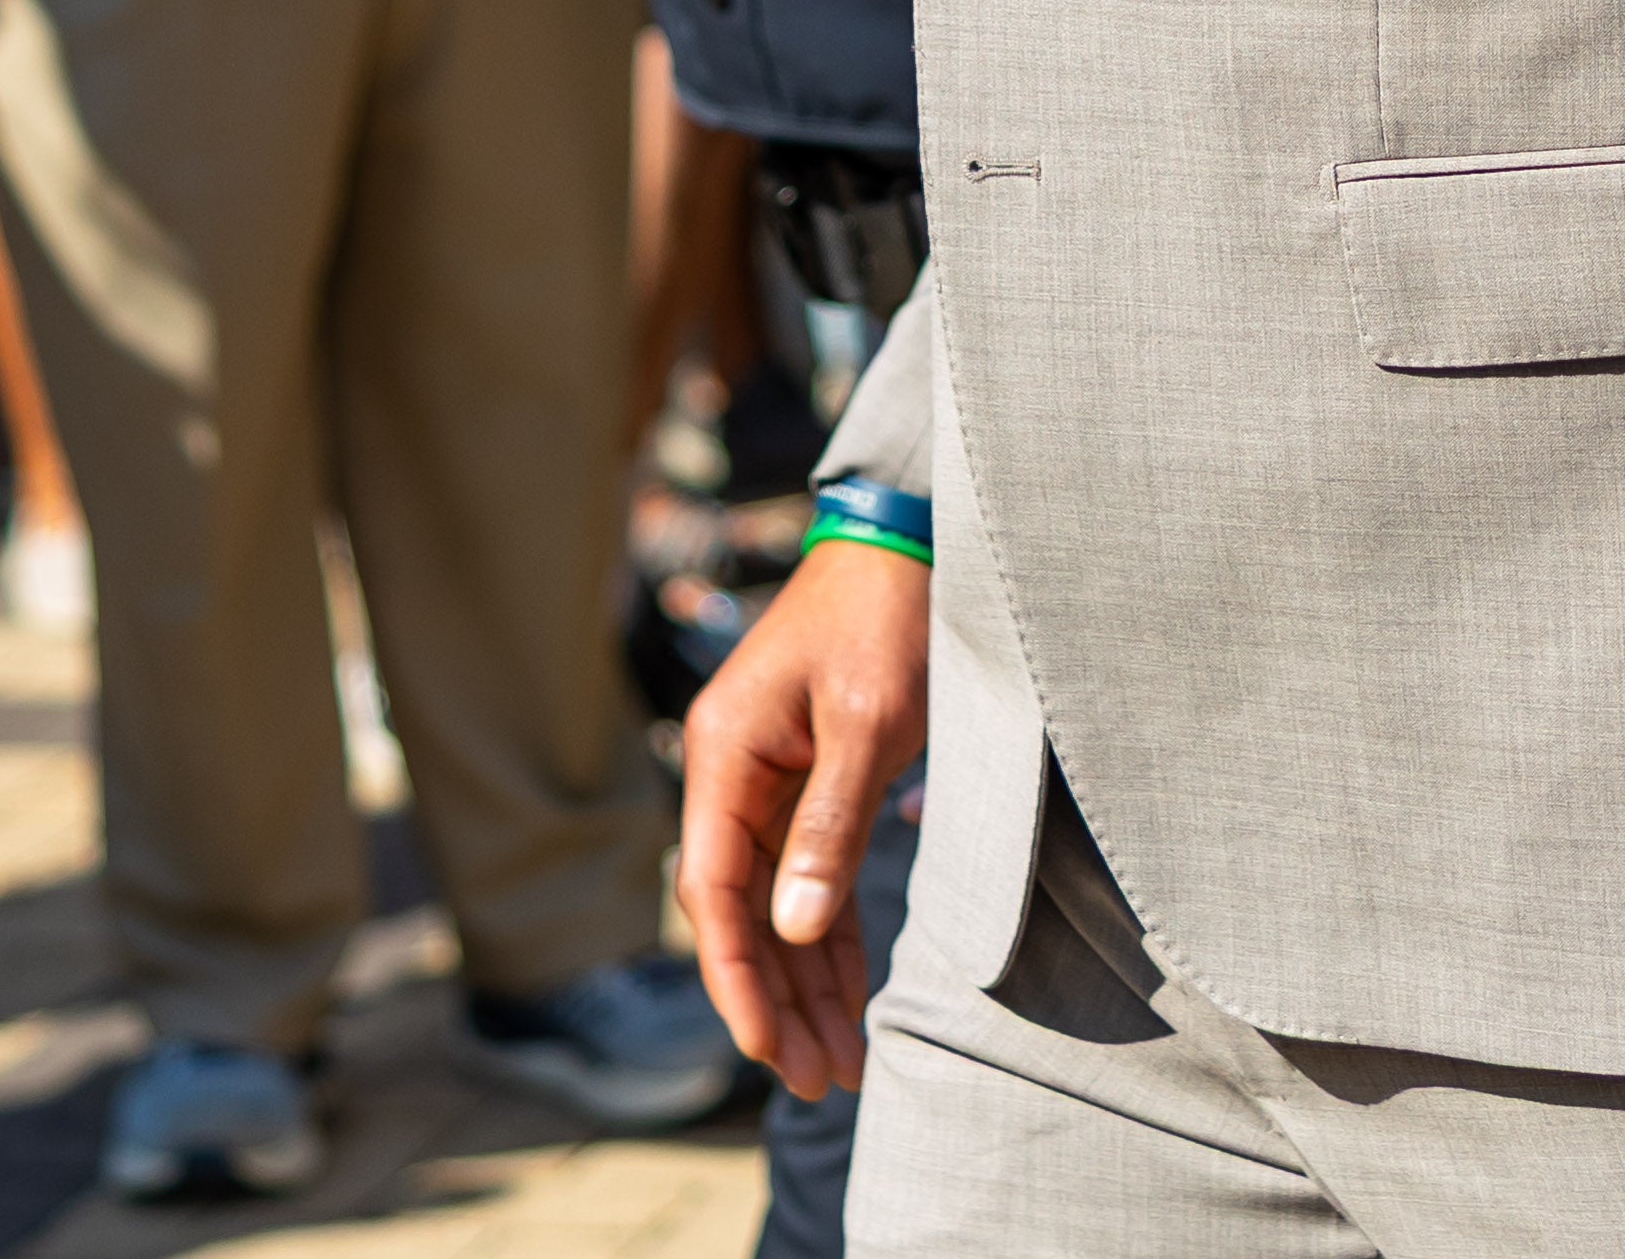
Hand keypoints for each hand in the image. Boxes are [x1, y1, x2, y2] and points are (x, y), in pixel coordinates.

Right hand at [673, 538, 929, 1105]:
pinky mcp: (810, 782)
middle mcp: (733, 772)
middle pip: (739, 912)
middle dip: (774, 1000)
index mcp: (725, 753)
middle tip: (818, 1083)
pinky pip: (809, 878)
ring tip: (838, 1065)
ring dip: (802, 983)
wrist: (911, 541)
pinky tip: (846, 998)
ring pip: (775, 906)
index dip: (735, 975)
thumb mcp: (867, 722)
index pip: (713, 889)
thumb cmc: (887, 617)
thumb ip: (827, 824)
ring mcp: (769, 780)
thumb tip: (789, 928)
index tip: (768, 1048)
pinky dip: (827, 938)